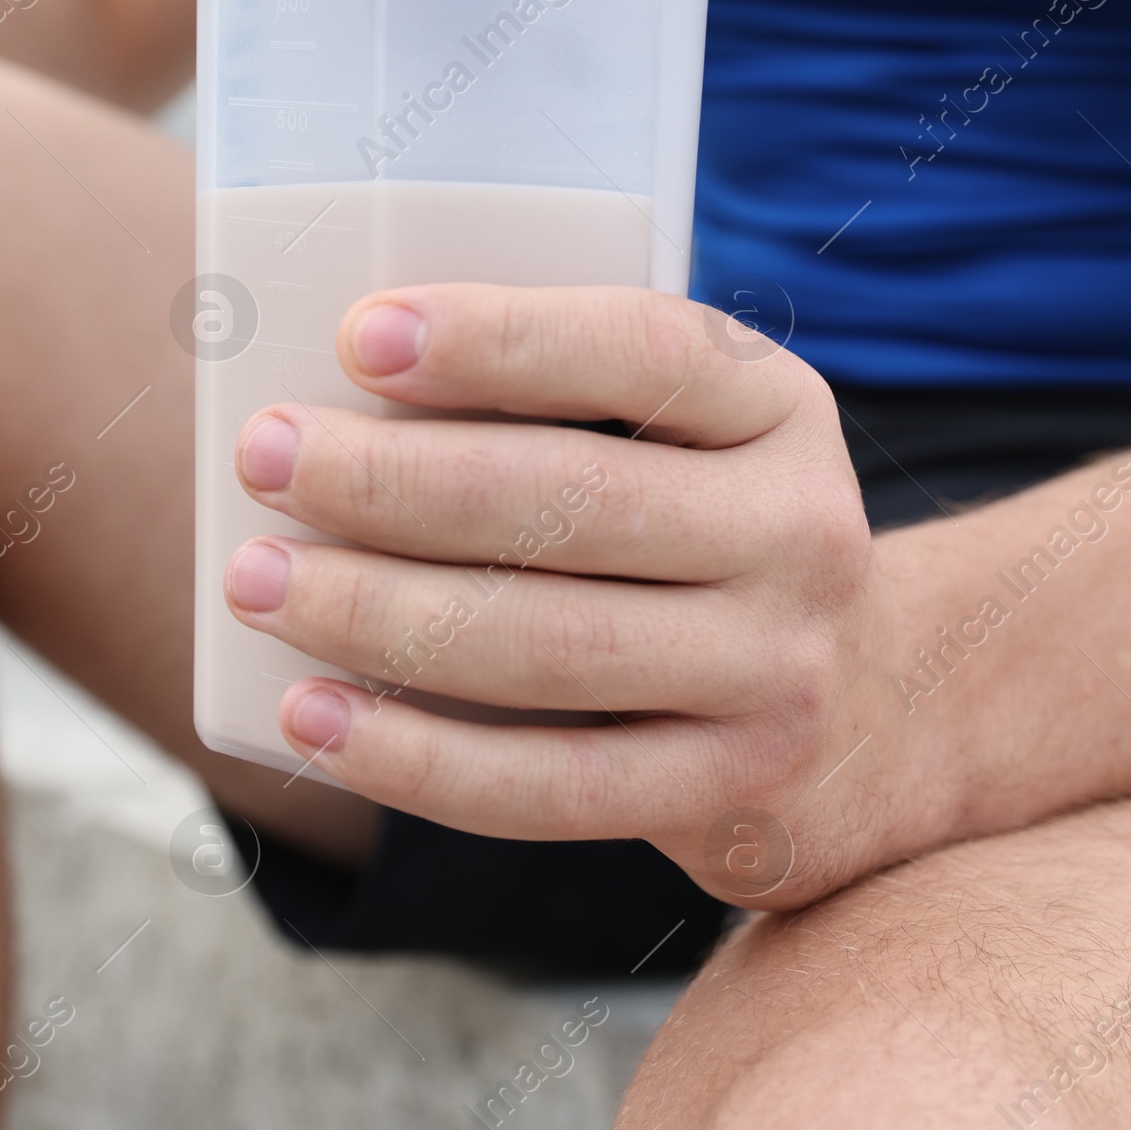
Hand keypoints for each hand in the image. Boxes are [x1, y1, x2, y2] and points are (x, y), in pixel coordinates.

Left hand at [225, 284, 948, 910]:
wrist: (873, 704)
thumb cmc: (702, 524)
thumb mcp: (685, 434)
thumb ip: (564, 402)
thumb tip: (334, 383)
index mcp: (777, 404)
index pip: (641, 350)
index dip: (500, 340)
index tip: (361, 334)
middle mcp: (801, 531)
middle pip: (572, 503)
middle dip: (393, 478)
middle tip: (264, 455)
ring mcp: (775, 674)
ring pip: (547, 648)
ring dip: (378, 614)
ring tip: (257, 580)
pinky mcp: (728, 794)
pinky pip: (550, 786)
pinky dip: (414, 757)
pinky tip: (312, 718)